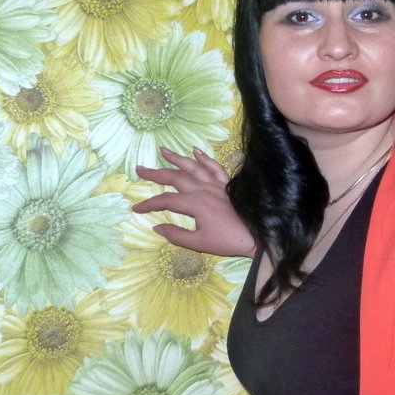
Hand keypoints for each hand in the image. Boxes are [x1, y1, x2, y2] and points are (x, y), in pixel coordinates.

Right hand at [134, 146, 256, 257]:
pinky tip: (196, 151)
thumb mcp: (199, 243)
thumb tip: (157, 226)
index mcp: (195, 204)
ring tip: (163, 150)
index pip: (166, 201)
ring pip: (194, 167)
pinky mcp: (228, 184)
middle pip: (176, 177)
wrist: (257, 235)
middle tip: (140, 169)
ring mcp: (217, 184)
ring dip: (177, 158)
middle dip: (156, 173)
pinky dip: (205, 158)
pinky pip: (215, 167)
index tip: (136, 209)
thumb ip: (176, 235)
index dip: (149, 204)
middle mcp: (204, 189)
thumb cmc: (228, 241)